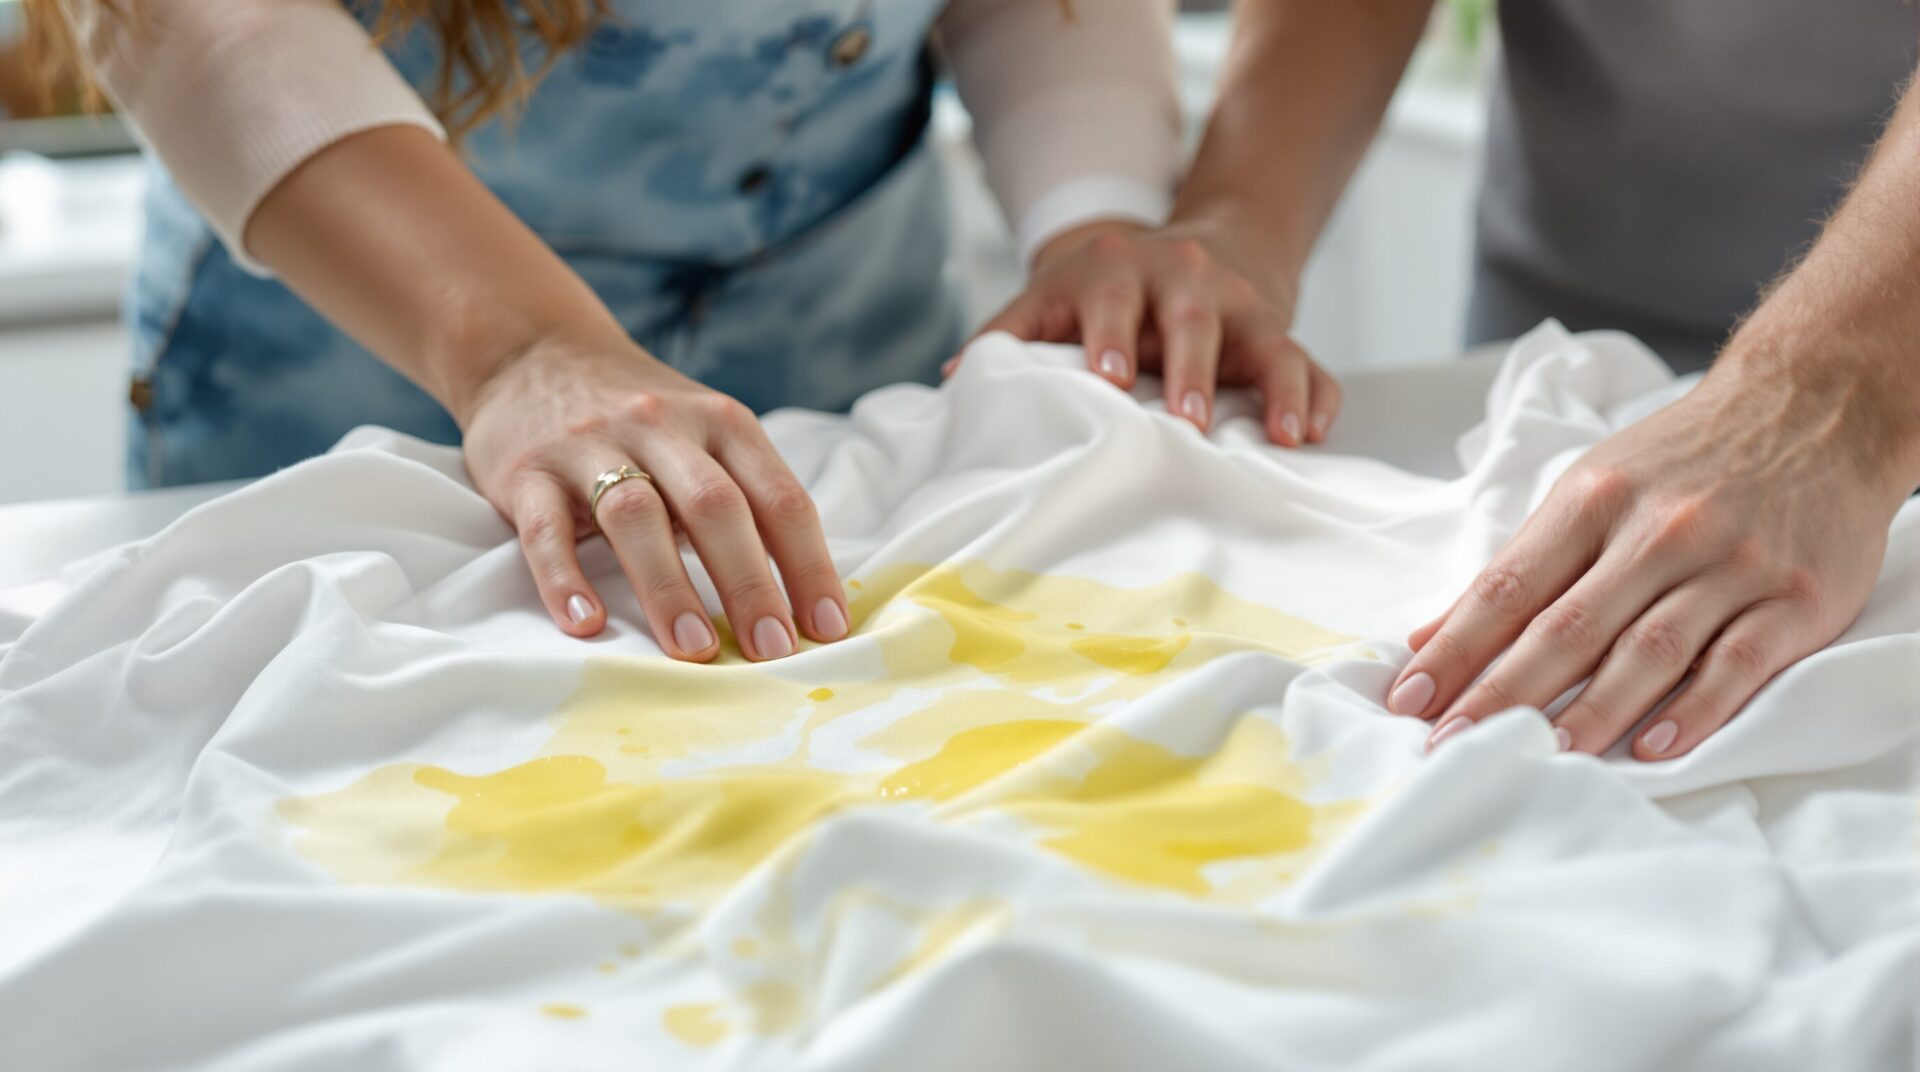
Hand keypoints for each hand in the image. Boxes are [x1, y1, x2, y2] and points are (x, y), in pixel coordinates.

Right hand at [457, 330, 847, 659]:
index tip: (827, 628)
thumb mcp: (708, 434)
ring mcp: (591, 446)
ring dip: (669, 587)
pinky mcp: (526, 472)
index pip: (780, 497)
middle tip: (772, 652)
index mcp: (723, 423)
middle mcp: (662, 427)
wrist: (533, 352)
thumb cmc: (643, 419)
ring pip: (636, 515)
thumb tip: (804, 598)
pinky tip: (586, 624)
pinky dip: (565, 579)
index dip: (808, 565)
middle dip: (750, 583)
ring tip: (694, 650)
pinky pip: (545, 529)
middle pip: (715, 506)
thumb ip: (749, 497)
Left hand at [955, 218, 1339, 446]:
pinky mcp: (1279, 336)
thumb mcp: (1055, 296)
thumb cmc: (1109, 292)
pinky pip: (1309, 365)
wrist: (1194, 250)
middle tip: (1189, 421)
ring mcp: (1241, 308)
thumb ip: (1010, 334)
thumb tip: (956, 378)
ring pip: (1267, 342)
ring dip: (1275, 387)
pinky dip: (1316, 398)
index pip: (1115, 299)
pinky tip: (1313, 434)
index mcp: (1122, 269)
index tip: (1107, 378)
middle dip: (1192, 369)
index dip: (1111, 335)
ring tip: (1280, 435)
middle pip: (1195, 320)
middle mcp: (1188, 280)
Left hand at [1386, 355, 1910, 759]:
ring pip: (1649, 651)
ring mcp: (1731, 565)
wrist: (1816, 407)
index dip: (1455, 648)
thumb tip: (1431, 636)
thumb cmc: (1685, 459)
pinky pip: (1739, 663)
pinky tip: (1651, 748)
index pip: (1509, 587)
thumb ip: (1519, 566)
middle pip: (1567, 627)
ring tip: (1538, 758)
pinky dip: (1695, 709)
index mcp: (1594, 500)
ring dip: (1589, 712)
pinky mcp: (1797, 598)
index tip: (1408, 699)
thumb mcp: (1590, 488)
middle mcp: (1659, 531)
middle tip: (1451, 745)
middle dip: (1501, 693)